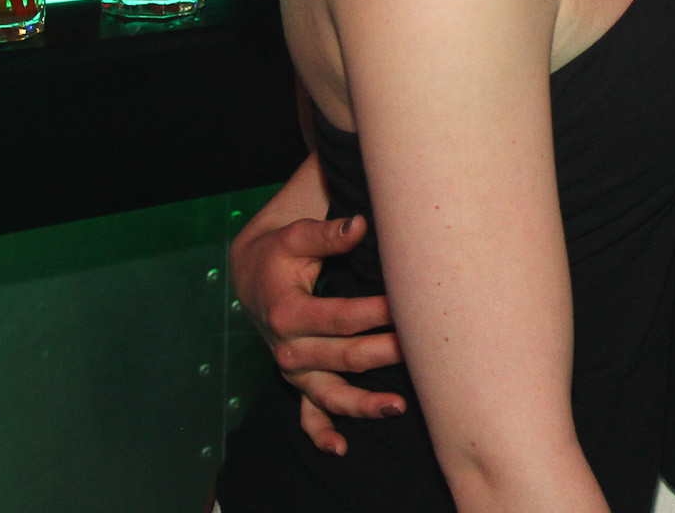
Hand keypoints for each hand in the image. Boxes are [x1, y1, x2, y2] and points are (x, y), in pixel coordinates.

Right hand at [230, 212, 407, 454]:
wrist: (253, 278)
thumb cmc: (280, 255)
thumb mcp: (295, 237)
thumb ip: (327, 234)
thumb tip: (359, 225)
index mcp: (288, 312)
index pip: (340, 317)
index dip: (374, 313)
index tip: (407, 306)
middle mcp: (289, 348)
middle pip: (344, 356)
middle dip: (384, 353)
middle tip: (421, 349)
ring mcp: (294, 370)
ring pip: (331, 395)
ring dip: (363, 404)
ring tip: (398, 406)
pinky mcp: (297, 382)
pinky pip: (307, 416)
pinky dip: (322, 433)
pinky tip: (342, 448)